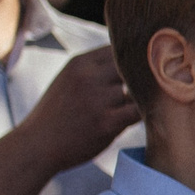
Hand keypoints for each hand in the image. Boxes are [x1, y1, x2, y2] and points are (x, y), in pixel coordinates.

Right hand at [16, 46, 138, 175]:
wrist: (37, 145)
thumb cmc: (57, 114)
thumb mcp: (69, 80)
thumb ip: (95, 69)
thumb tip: (132, 60)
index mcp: (80, 63)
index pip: (120, 49)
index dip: (136, 58)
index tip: (148, 66)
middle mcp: (89, 77)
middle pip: (133, 67)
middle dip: (144, 76)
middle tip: (158, 85)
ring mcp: (99, 100)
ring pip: (139, 90)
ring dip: (145, 98)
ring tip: (148, 104)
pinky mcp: (108, 122)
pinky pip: (140, 112)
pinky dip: (146, 113)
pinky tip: (148, 117)